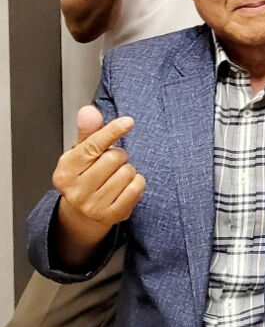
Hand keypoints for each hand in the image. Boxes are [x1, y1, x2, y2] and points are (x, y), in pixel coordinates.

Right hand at [53, 107, 145, 252]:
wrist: (84, 212)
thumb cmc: (85, 175)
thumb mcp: (81, 152)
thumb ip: (88, 131)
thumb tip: (88, 111)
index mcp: (65, 172)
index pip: (92, 146)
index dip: (112, 131)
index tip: (128, 122)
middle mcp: (76, 191)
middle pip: (114, 158)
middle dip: (118, 155)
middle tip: (110, 163)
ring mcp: (93, 206)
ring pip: (128, 172)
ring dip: (127, 169)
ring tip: (115, 176)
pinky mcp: (112, 215)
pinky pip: (137, 187)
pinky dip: (137, 182)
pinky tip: (124, 186)